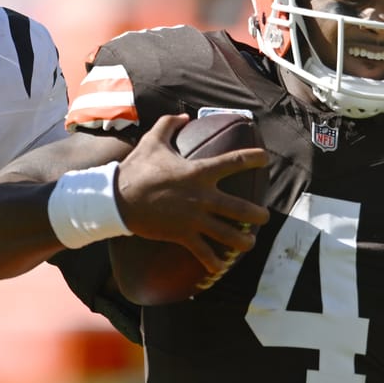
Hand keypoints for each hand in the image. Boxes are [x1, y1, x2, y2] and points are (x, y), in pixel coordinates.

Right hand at [114, 114, 270, 273]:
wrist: (117, 199)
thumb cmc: (136, 169)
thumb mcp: (152, 141)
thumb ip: (169, 124)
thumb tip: (183, 115)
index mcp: (199, 172)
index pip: (235, 162)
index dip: (254, 159)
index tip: (265, 159)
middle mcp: (202, 197)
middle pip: (241, 209)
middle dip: (258, 215)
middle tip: (265, 217)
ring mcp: (194, 218)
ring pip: (227, 234)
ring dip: (243, 241)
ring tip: (250, 244)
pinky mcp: (182, 235)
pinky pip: (203, 251)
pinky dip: (213, 262)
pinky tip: (219, 267)